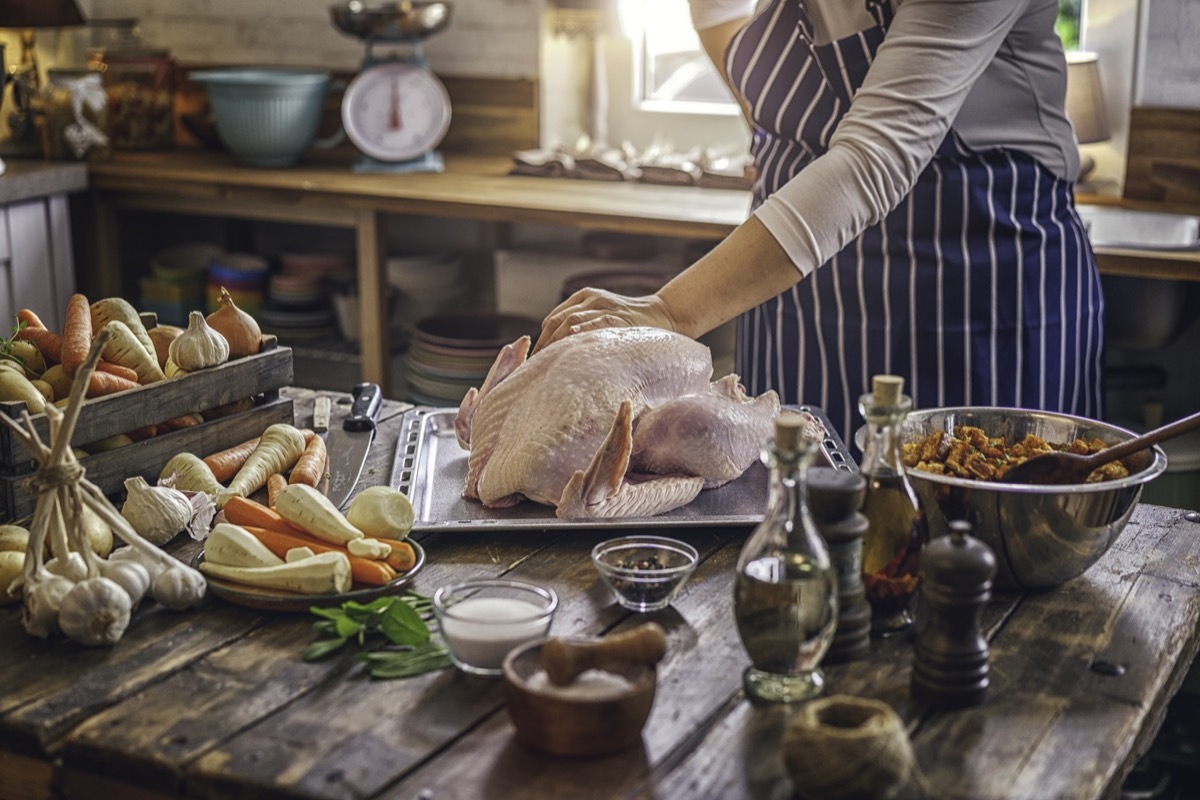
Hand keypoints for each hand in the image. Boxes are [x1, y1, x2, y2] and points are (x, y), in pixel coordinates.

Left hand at [533, 288, 677, 353]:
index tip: (536, 359)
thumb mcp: (602, 315)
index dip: (542, 339)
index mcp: (584, 296)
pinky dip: (580, 333)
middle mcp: (592, 299)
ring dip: (556, 342)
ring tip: (548, 362)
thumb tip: (558, 351)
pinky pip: (594, 324)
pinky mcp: (618, 317)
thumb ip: (582, 325)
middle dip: (545, 343)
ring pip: (571, 321)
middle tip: (538, 365)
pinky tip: (571, 345)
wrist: (662, 314)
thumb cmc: (629, 322)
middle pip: (557, 320)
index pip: (553, 319)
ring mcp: (605, 306)